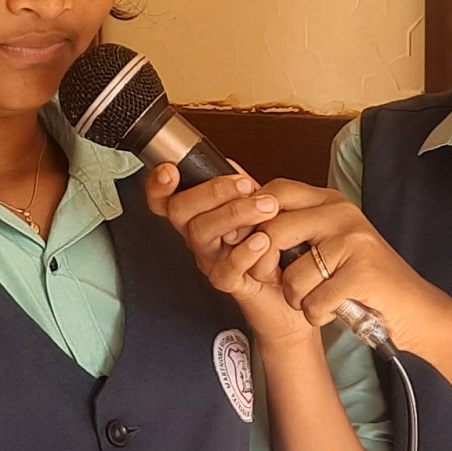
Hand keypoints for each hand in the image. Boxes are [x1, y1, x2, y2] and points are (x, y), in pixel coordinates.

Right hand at [142, 166, 316, 338]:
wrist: (292, 286)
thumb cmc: (273, 245)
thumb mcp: (257, 207)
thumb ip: (238, 186)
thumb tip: (227, 164)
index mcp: (200, 216)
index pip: (165, 199)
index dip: (158, 185)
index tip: (169, 170)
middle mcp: (199, 237)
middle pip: (180, 211)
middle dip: (212, 191)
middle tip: (246, 185)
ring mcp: (210, 259)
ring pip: (201, 233)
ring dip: (234, 213)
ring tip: (266, 207)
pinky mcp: (229, 283)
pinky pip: (225, 270)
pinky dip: (244, 253)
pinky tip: (262, 241)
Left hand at [249, 184, 451, 356]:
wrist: (415, 309)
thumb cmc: (367, 281)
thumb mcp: (329, 245)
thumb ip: (294, 230)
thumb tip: (241, 217)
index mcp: (331, 202)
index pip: (273, 193)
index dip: (252, 223)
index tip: (251, 249)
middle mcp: (342, 214)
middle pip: (273, 232)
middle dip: (267, 269)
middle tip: (284, 286)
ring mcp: (354, 241)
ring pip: (292, 276)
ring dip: (300, 300)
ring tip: (322, 298)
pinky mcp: (362, 271)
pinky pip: (313, 300)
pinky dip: (319, 315)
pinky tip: (336, 309)